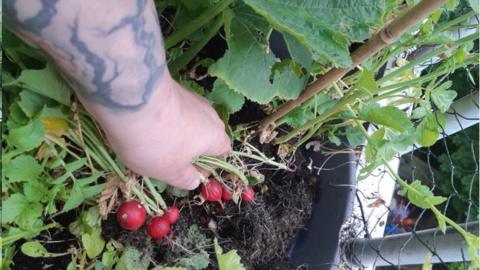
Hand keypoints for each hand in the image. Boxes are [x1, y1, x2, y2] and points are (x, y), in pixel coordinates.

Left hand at [84, 74, 230, 189]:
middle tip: (168, 160)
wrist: (133, 98)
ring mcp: (191, 97)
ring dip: (175, 134)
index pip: (223, 152)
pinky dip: (163, 119)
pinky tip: (144, 125)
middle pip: (205, 136)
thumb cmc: (157, 141)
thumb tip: (194, 181)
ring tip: (151, 142)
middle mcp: (209, 114)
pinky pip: (173, 109)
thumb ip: (186, 180)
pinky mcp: (172, 88)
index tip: (186, 174)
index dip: (206, 167)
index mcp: (215, 136)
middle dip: (189, 149)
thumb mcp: (170, 172)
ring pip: (188, 122)